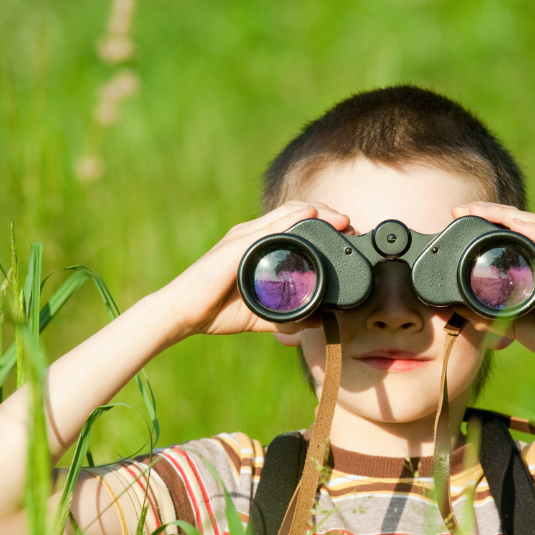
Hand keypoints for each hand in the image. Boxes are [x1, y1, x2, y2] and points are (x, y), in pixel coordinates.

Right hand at [156, 201, 350, 341]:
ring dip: (318, 213)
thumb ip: (287, 316)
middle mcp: (252, 235)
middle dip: (327, 215)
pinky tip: (311, 216)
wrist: (183, 313)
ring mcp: (244, 237)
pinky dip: (292, 220)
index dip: (323, 223)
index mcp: (258, 246)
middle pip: (297, 212)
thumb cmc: (216, 310)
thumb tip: (315, 322)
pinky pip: (269, 228)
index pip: (295, 224)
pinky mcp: (237, 246)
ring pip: (287, 214)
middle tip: (350, 227)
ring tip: (341, 220)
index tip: (346, 234)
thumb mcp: (262, 313)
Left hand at [450, 201, 534, 371]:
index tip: (458, 216)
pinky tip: (512, 224)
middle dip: (488, 211)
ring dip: (502, 214)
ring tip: (476, 209)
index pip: (512, 230)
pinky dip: (529, 231)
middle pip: (518, 220)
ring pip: (530, 224)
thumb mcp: (510, 320)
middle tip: (459, 209)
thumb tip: (457, 308)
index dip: (486, 219)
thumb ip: (485, 313)